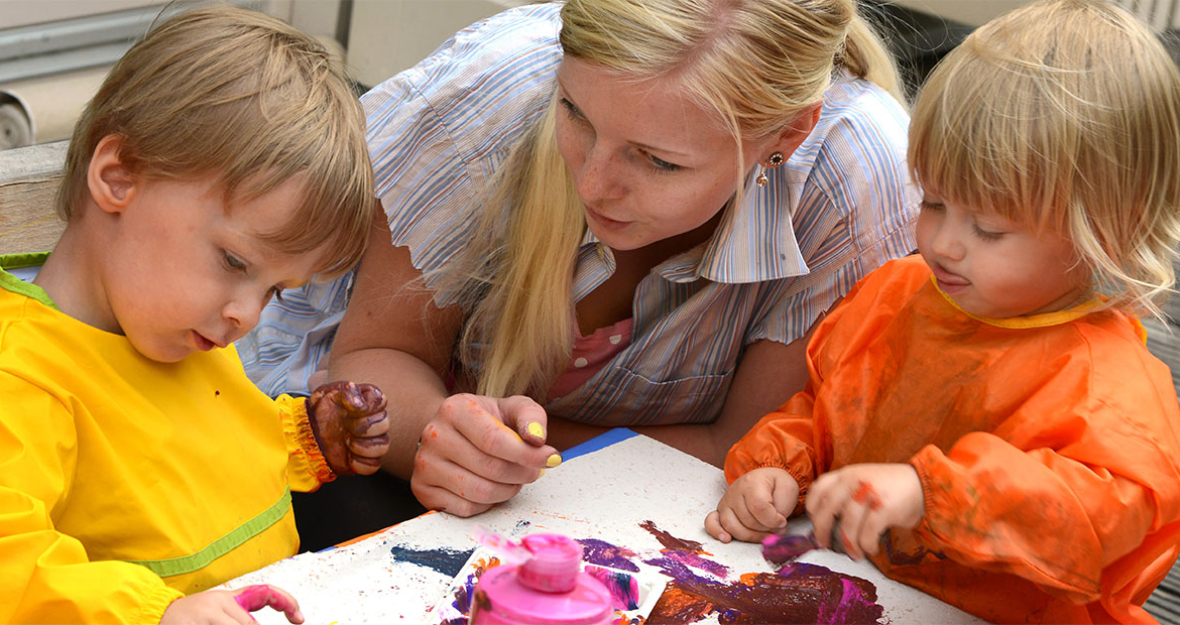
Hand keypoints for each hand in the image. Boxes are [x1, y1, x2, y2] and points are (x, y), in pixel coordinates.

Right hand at [160, 585, 302, 623]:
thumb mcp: (217, 610)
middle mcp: (218, 603)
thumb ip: (240, 616)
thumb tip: (258, 624)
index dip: (288, 603)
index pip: (266, 593)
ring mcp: (204, 616)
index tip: (300, 618)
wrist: (155, 615)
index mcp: (228, 597)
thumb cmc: (191, 618)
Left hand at [307, 381, 389, 475]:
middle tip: (346, 425)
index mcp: (367, 404)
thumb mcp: (326, 392)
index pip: (381, 401)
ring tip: (345, 441)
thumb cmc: (320, 411)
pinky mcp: (366, 461)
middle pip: (384, 423)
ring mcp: (371, 442)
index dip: (368, 405)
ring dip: (361, 445)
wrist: (308, 434)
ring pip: (383, 446)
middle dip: (362, 426)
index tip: (351, 408)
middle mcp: (373, 422)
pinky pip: (374, 465)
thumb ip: (345, 390)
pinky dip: (359, 462)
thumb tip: (359, 402)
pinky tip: (347, 455)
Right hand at [411, 393, 559, 516]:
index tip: (550, 459)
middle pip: (489, 468)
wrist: (452, 431)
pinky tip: (492, 488)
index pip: (494, 440)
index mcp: (454, 409)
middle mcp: (434, 434)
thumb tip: (537, 440)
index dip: (526, 454)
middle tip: (533, 471)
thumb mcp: (512, 408)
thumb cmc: (488, 420)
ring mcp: (424, 463)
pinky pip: (465, 508)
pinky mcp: (422, 489)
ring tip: (514, 479)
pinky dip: (488, 504)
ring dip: (507, 491)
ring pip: (478, 492)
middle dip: (521, 474)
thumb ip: (531, 418)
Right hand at [705, 467, 798, 542]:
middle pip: (748, 520)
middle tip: (777, 527)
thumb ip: (783, 507)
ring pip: (732, 527)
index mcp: (752, 483)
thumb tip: (775, 525)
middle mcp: (735, 492)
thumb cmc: (776, 485)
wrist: (765, 480)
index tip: (782, 522)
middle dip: (766, 529)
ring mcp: (725, 502)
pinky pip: (711, 523)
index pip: (759, 507)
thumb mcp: (788, 489)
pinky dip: (717, 532)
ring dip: (751, 536)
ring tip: (764, 534)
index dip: (773, 520)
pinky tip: (726, 538)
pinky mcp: (720, 511)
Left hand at [805, 463, 923, 559]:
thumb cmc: (891, 488)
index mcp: (847, 473)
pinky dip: (867, 546)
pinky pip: (867, 534)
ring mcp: (868, 493)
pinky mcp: (884, 508)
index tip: (813, 521)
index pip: (819, 488)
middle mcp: (854, 480)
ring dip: (849, 545)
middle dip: (822, 530)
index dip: (812, 507)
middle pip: (827, 509)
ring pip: (847, 526)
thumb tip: (825, 521)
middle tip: (824, 544)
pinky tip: (871, 548)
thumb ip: (846, 492)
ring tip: (854, 553)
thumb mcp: (863, 480)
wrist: (923, 484)